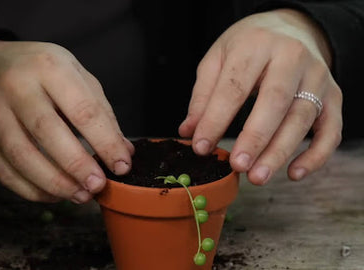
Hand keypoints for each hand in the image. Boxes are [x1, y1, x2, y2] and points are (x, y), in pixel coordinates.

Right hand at [0, 39, 133, 202]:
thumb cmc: (43, 70)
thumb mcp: (78, 76)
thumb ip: (101, 112)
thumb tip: (124, 153)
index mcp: (50, 67)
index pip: (83, 109)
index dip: (105, 142)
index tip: (122, 166)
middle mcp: (17, 86)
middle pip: (47, 132)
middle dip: (76, 165)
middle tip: (98, 186)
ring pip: (21, 155)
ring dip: (53, 183)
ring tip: (79, 196)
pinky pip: (2, 168)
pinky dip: (29, 189)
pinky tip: (52, 195)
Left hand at [179, 9, 341, 184]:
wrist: (290, 28)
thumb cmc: (248, 46)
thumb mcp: (218, 59)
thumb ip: (203, 95)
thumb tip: (189, 131)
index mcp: (256, 44)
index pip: (234, 87)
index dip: (216, 119)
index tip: (200, 147)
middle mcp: (291, 57)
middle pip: (274, 102)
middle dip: (255, 138)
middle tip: (237, 165)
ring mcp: (317, 76)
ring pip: (301, 118)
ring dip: (280, 152)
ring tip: (257, 177)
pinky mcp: (334, 95)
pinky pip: (331, 130)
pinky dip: (316, 156)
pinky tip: (294, 174)